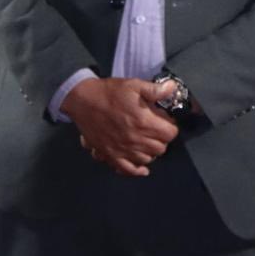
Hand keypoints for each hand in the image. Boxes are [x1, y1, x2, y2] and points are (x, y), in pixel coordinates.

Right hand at [61, 77, 178, 176]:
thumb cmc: (108, 92)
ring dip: (150, 151)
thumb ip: (155, 90)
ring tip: (145, 141)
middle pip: (161, 147)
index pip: (171, 133)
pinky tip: (142, 168)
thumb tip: (172, 89)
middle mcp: (136, 139)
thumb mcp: (133, 85)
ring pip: (148, 159)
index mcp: (144, 121)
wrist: (81, 99)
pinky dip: (137, 170)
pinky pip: (128, 169)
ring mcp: (123, 149)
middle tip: (154, 129)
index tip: (163, 120)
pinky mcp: (111, 154)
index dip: (169, 125)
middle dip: (160, 138)